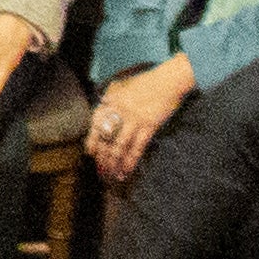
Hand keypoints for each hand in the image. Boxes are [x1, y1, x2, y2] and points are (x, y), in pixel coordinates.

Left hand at [89, 53, 197, 180]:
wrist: (168, 81)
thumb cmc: (146, 83)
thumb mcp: (122, 86)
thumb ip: (111, 98)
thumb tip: (102, 107)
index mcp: (110, 101)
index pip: (95, 125)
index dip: (92, 141)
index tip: (90, 154)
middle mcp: (118, 111)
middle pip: (105, 139)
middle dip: (102, 158)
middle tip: (100, 172)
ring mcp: (133, 119)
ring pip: (118, 147)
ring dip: (113, 164)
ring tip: (111, 176)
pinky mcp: (149, 126)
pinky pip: (137, 148)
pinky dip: (130, 161)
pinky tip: (127, 171)